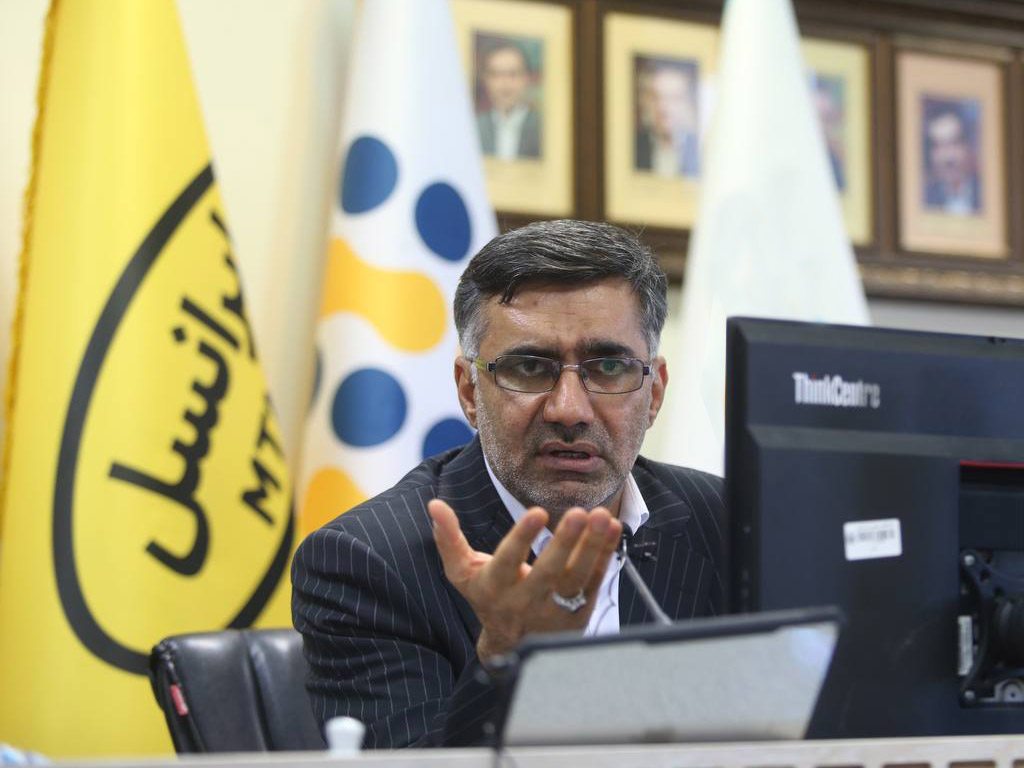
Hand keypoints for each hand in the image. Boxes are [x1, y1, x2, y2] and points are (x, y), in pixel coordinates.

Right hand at [428, 498, 621, 661]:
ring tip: (601, 516)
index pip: (507, 563)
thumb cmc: (488, 596)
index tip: (537, 512)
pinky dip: (605, 555)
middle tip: (579, 512)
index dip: (521, 539)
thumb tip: (434, 505)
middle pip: (549, 573)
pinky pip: (595, 581)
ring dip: (592, 546)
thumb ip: (449, 538)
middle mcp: (525, 602)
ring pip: (577, 578)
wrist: (514, 645)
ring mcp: (555, 611)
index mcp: (494, 588)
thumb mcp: (462, 572)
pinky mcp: (578, 613)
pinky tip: (611, 528)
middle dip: (565, 542)